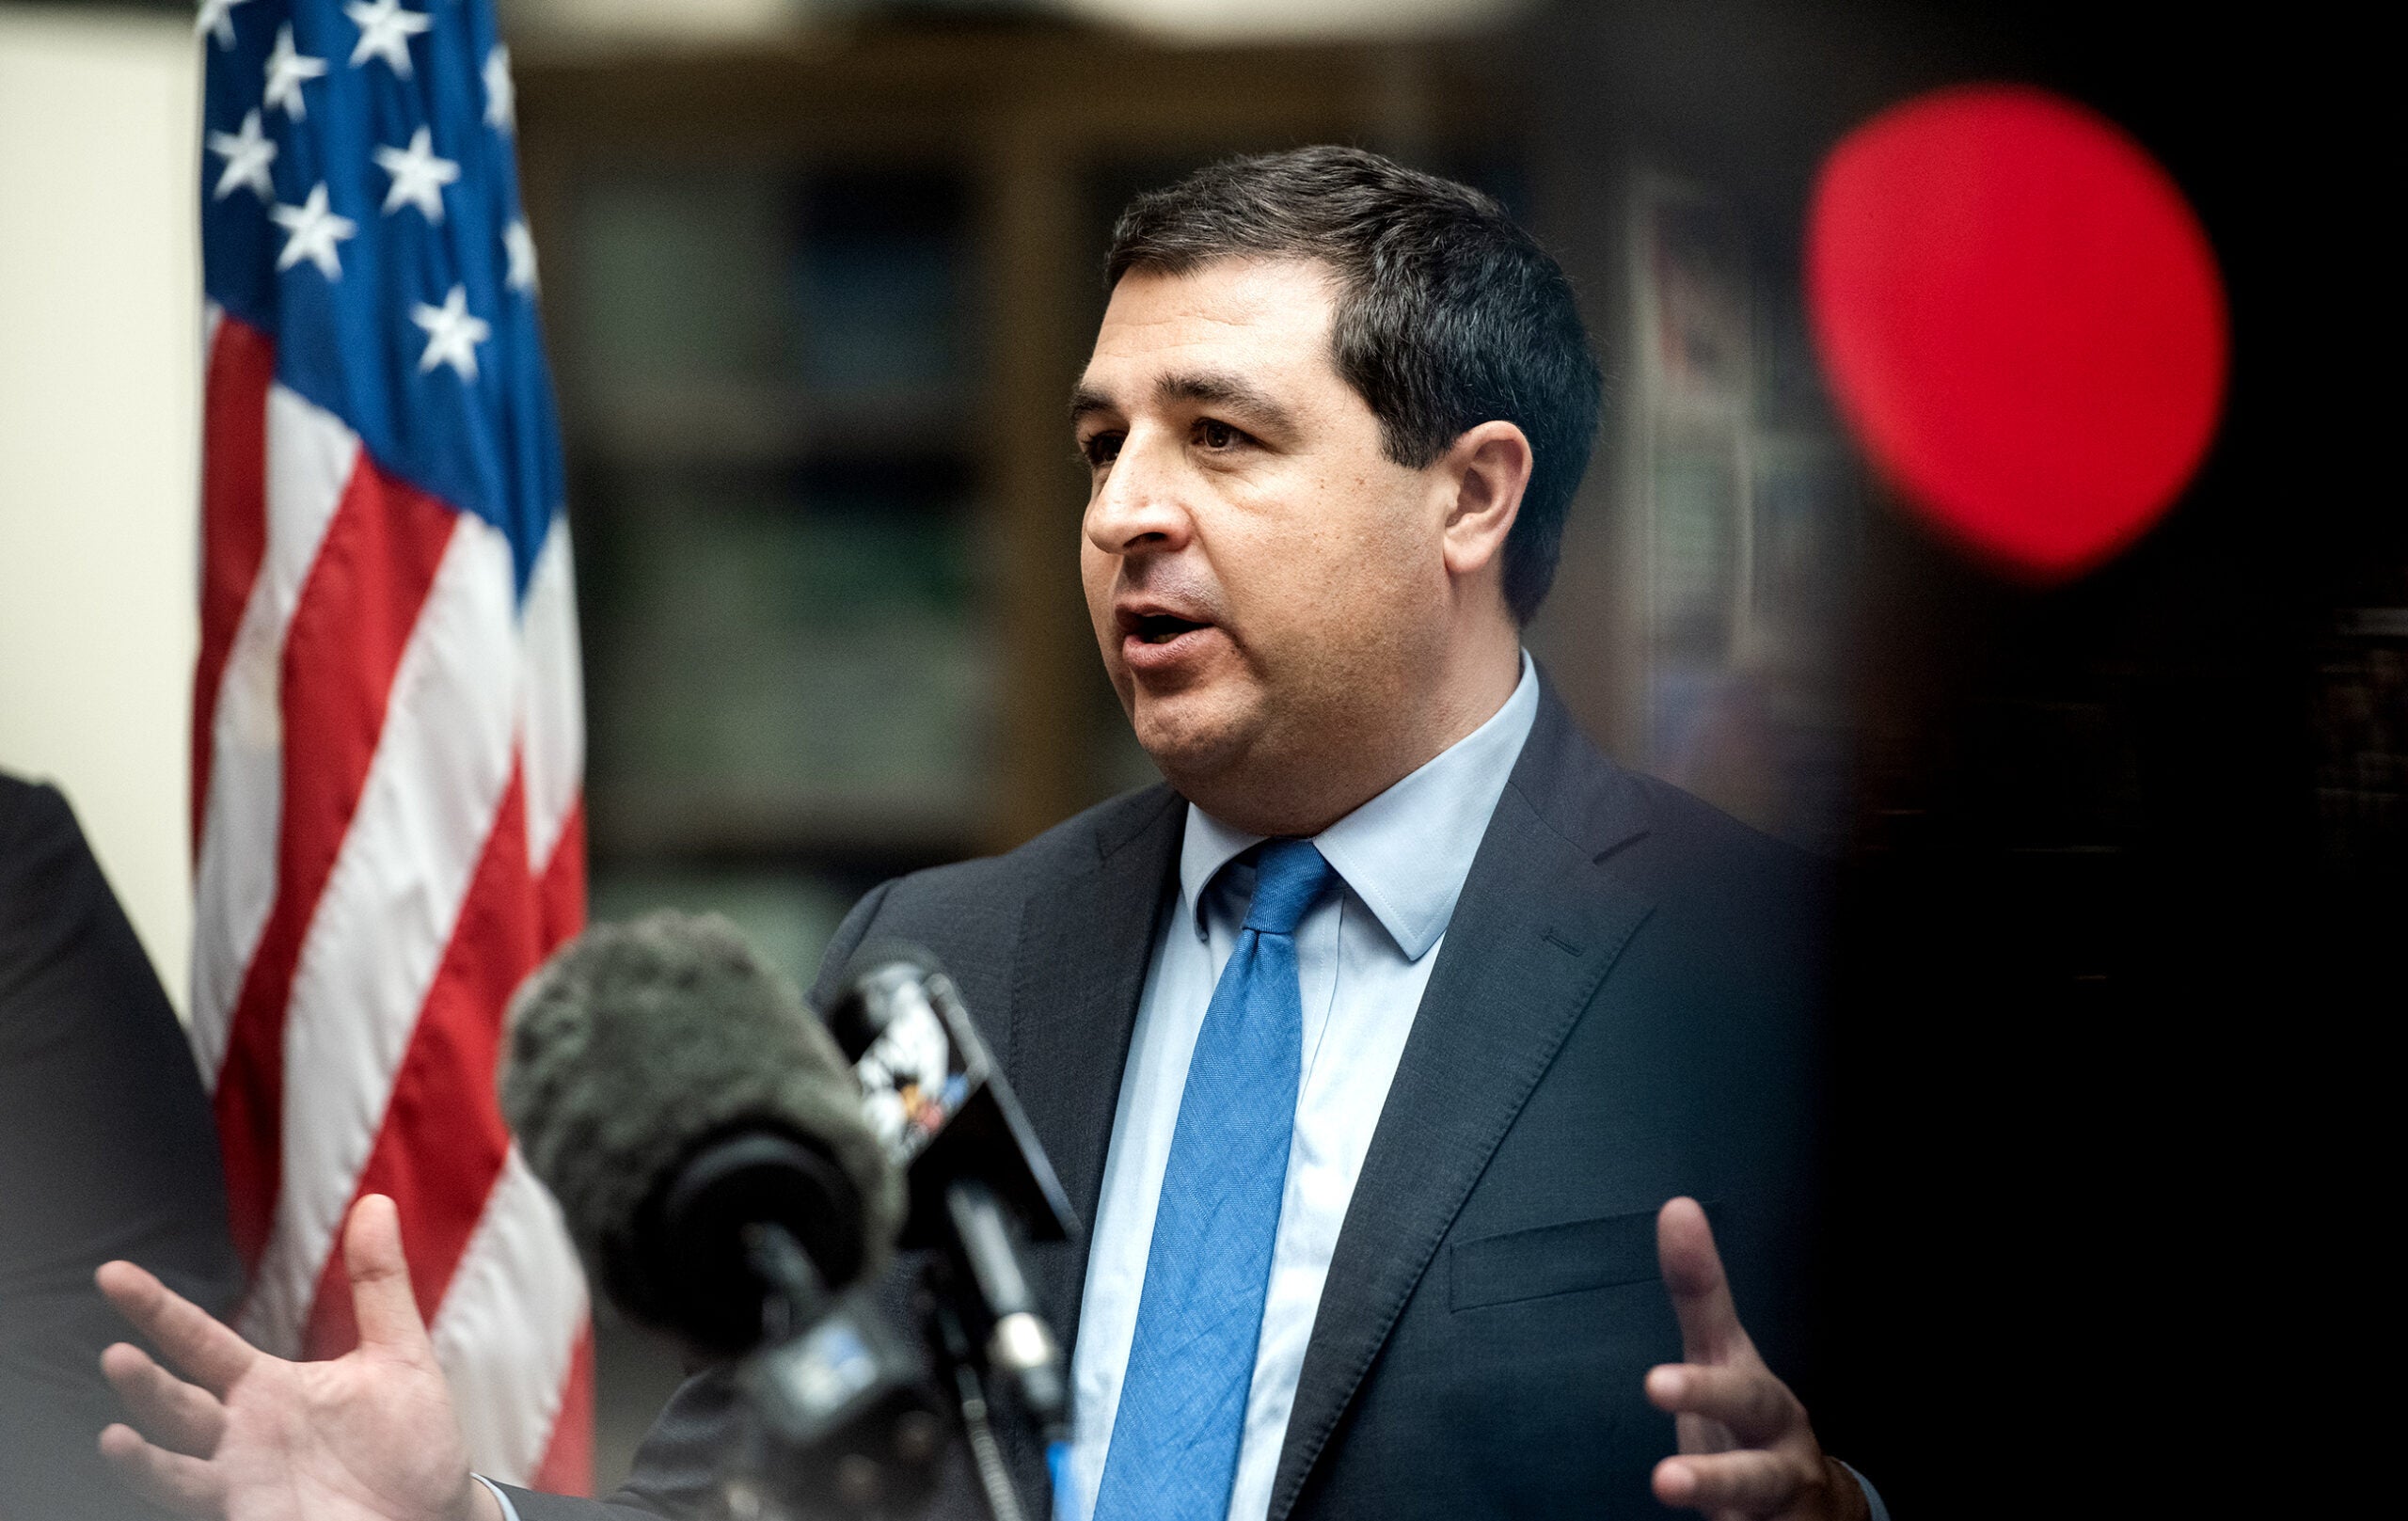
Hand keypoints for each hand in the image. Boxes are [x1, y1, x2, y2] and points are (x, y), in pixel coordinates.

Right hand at [95, 1194, 499, 1520]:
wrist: (434, 1514)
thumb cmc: (410, 1440)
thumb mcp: (399, 1355)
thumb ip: (378, 1284)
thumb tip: (376, 1202)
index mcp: (268, 1387)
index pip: (199, 1341)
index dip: (158, 1309)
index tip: (114, 1274)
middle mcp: (243, 1433)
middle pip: (177, 1403)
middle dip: (144, 1382)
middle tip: (117, 1353)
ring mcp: (245, 1480)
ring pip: (179, 1462)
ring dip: (143, 1454)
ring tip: (114, 1434)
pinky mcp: (257, 1517)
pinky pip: (204, 1502)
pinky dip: (172, 1489)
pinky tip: (150, 1474)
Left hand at [1645, 1198, 1866, 1520]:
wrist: (1813, 1502)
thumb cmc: (1750, 1418)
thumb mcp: (1725, 1356)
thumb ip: (1700, 1292)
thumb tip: (1677, 1207)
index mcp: (1768, 1410)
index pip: (1741, 1394)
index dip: (1703, 1389)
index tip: (1654, 1384)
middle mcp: (1783, 1466)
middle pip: (1757, 1476)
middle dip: (1716, 1478)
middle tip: (1663, 1479)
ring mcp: (1780, 1515)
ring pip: (1756, 1518)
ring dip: (1719, 1515)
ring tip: (1669, 1499)